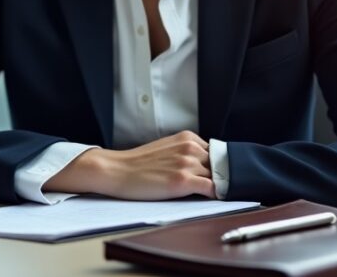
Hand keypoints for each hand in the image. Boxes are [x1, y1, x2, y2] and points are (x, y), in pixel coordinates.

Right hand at [43, 130, 215, 199]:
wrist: (118, 170)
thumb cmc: (139, 163)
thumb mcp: (167, 148)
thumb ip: (187, 152)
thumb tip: (207, 166)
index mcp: (187, 138)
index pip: (216, 152)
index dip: (216, 165)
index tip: (213, 174)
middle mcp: (190, 148)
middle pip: (219, 165)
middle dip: (217, 176)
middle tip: (208, 186)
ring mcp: (187, 164)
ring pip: (218, 177)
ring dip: (216, 186)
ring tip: (204, 193)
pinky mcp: (183, 181)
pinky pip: (213, 189)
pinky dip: (214, 195)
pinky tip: (205, 198)